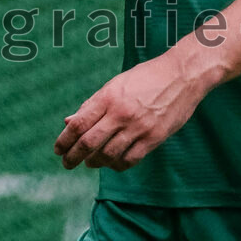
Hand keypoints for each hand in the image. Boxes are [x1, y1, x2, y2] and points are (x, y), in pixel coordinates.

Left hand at [54, 53, 206, 171]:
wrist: (182, 74)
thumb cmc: (146, 77)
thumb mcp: (116, 84)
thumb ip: (93, 104)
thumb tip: (69, 122)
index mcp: (109, 96)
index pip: (79, 124)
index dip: (65, 140)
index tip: (58, 149)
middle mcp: (121, 113)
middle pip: (89, 142)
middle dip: (73, 157)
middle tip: (67, 163)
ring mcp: (138, 127)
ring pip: (108, 155)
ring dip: (95, 162)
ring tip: (90, 162)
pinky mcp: (154, 138)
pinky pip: (129, 160)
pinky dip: (117, 165)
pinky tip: (112, 162)